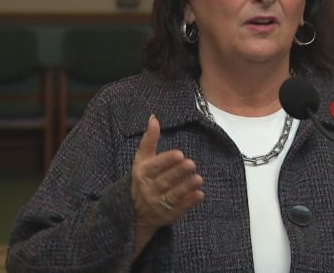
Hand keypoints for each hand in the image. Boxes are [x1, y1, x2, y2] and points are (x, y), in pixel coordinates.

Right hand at [131, 114, 204, 230]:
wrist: (133, 212)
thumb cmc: (142, 179)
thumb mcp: (141, 159)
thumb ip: (149, 140)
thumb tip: (153, 117)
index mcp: (142, 173)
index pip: (155, 167)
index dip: (167, 161)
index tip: (179, 154)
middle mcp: (148, 189)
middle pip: (165, 181)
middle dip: (178, 173)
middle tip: (192, 164)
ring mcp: (158, 204)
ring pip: (173, 196)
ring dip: (186, 187)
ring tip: (198, 179)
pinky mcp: (168, 216)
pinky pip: (179, 209)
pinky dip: (189, 203)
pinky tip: (200, 195)